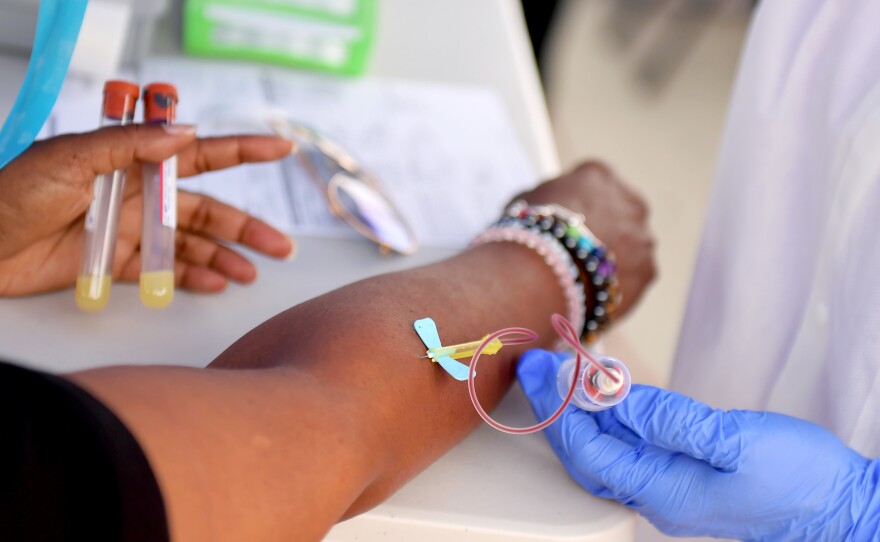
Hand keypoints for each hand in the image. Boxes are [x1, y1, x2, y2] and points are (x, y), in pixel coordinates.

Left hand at [0, 125, 294, 295]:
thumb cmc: (10, 194)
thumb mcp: (70, 158)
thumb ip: (129, 146)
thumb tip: (185, 132)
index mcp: (131, 162)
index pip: (199, 153)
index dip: (242, 150)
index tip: (280, 148)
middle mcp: (137, 195)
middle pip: (206, 209)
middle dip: (246, 227)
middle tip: (281, 245)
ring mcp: (129, 231)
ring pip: (191, 244)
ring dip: (224, 257)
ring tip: (252, 273)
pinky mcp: (114, 264)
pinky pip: (163, 272)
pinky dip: (191, 278)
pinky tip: (214, 284)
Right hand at [515, 161, 654, 317]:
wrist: (539, 279)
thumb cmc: (527, 236)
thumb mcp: (527, 202)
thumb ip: (548, 199)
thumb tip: (549, 206)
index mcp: (597, 175)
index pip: (591, 183)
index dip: (575, 204)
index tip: (564, 223)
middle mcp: (629, 200)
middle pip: (619, 212)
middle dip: (603, 228)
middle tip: (575, 252)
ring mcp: (643, 237)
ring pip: (631, 245)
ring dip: (613, 257)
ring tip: (582, 277)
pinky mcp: (648, 271)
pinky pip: (633, 276)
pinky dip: (616, 283)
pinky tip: (593, 292)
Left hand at [517, 350, 879, 540]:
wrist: (841, 510)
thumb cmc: (799, 482)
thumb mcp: (734, 443)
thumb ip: (671, 421)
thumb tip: (616, 400)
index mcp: (663, 492)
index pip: (589, 450)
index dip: (560, 409)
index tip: (542, 369)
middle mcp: (656, 494)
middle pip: (587, 452)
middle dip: (558, 408)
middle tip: (540, 365)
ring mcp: (668, 486)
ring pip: (606, 448)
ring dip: (581, 410)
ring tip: (564, 370)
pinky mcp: (682, 474)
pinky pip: (631, 445)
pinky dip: (611, 416)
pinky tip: (607, 392)